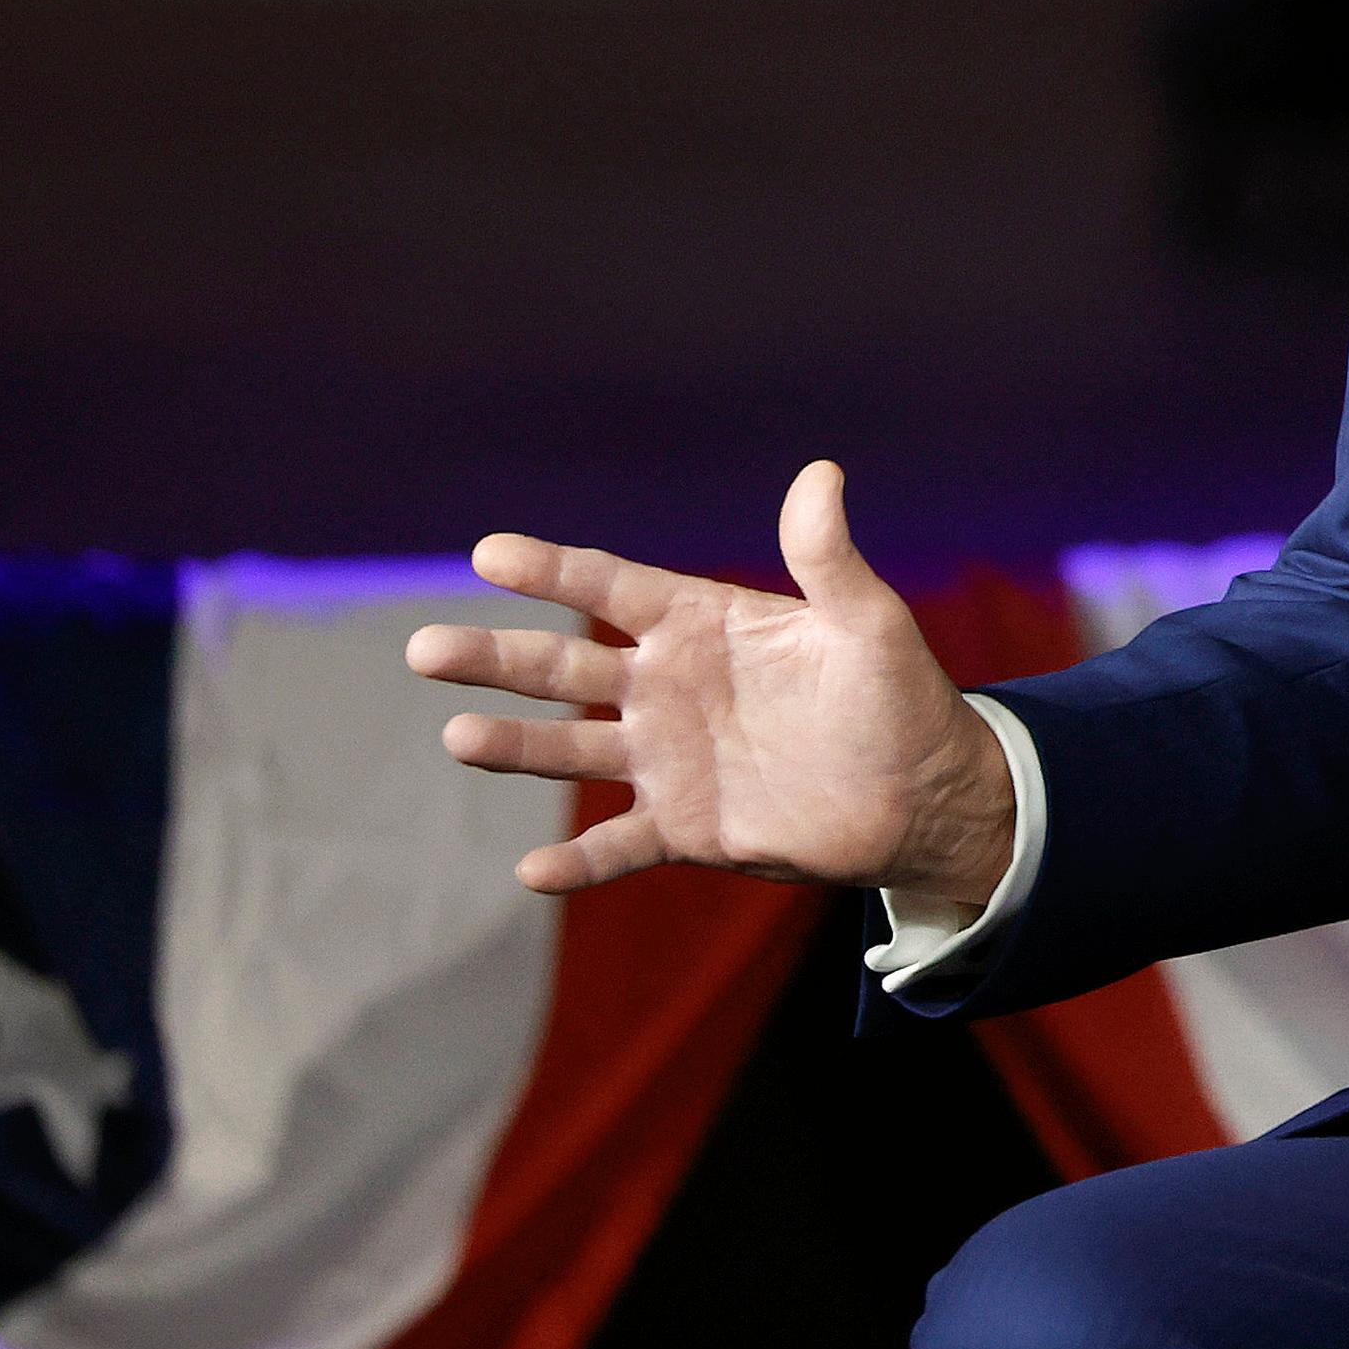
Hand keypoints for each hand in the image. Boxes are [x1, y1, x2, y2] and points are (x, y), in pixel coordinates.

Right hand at [405, 460, 1013, 903]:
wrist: (924, 796)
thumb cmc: (899, 697)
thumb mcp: (867, 622)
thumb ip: (828, 557)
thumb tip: (822, 473)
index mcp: (702, 624)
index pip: (611, 586)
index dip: (552, 570)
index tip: (487, 553)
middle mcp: (668, 687)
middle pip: (563, 665)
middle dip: (495, 657)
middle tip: (424, 649)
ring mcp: (669, 759)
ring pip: (570, 749)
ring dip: (514, 747)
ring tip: (458, 738)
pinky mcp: (686, 827)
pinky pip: (618, 845)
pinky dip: (577, 864)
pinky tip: (532, 875)